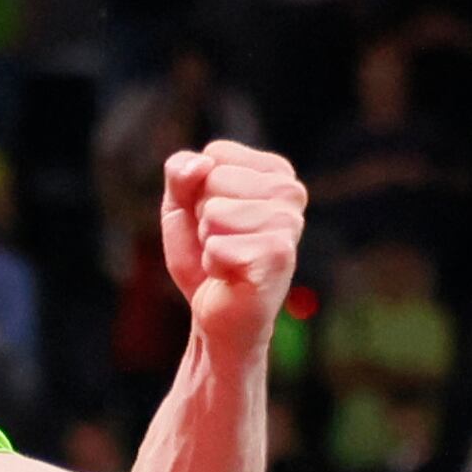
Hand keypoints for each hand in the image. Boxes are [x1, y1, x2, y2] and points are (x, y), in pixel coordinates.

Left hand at [159, 141, 304, 341]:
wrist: (216, 317)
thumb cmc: (204, 259)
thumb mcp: (180, 207)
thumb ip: (180, 173)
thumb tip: (201, 164)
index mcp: (275, 172)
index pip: (215, 155)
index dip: (198, 191)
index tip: (214, 219)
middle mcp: (290, 192)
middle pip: (214, 179)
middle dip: (202, 217)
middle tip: (220, 243)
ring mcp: (289, 223)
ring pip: (214, 212)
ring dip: (208, 242)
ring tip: (226, 260)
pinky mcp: (279, 255)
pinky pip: (217, 246)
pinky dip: (212, 265)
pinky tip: (230, 276)